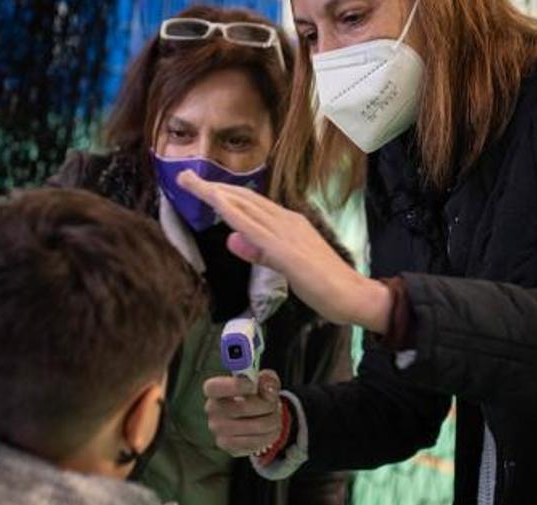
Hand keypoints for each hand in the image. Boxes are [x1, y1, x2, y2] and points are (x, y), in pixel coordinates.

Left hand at [177, 170, 392, 331]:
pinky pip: (253, 226)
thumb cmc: (324, 284)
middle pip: (243, 198)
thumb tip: (232, 239)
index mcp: (288, 224)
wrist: (353, 296)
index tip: (201, 186)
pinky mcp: (285, 250)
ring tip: (189, 182)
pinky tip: (216, 203)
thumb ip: (259, 252)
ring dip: (215, 192)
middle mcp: (287, 221)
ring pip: (245, 206)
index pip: (250, 204)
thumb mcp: (284, 266)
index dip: (224, 193)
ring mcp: (286, 232)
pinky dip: (232, 211)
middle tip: (183, 176)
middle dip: (212, 186)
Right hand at [204, 369, 283, 456]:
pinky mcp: (228, 446)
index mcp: (215, 389)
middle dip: (267, 405)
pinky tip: (269, 429)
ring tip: (274, 417)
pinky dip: (268, 436)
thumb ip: (267, 380)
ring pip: (255, 426)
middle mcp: (212, 410)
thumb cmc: (254, 395)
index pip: (215, 387)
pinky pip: (255, 442)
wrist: (253, 416)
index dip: (235, 386)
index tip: (253, 385)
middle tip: (274, 403)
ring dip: (272, 421)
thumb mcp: (263, 381)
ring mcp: (218, 430)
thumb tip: (267, 386)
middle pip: (242, 407)